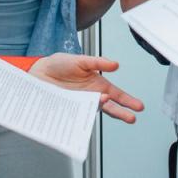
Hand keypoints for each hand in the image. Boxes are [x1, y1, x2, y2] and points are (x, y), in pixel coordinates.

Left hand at [29, 54, 144, 123]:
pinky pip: (79, 114)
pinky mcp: (69, 108)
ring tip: (107, 104)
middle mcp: (91, 96)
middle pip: (110, 107)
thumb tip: (115, 64)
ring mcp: (80, 103)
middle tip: (132, 118)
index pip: (117, 95)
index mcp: (98, 84)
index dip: (128, 101)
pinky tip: (89, 110)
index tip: (139, 107)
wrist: (39, 72)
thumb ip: (98, 62)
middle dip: (122, 112)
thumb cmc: (60, 64)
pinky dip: (84, 114)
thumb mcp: (81, 60)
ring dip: (102, 110)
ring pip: (95, 111)